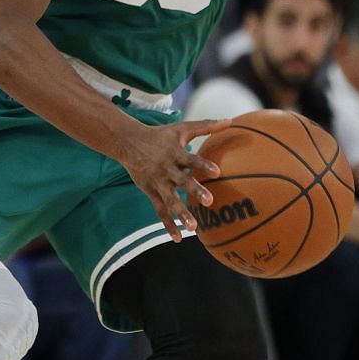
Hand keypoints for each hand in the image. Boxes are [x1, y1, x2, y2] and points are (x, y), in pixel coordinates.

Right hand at [117, 119, 227, 239]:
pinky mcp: (151, 193)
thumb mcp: (181, 128)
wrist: (128, 143)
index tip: (217, 172)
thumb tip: (230, 121)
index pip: (191, 159)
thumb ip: (206, 126)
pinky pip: (160, 212)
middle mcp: (166, 169)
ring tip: (193, 228)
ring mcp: (158, 183)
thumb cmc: (160, 136)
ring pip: (169, 200)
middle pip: (181, 181)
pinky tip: (178, 238)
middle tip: (209, 201)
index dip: (203, 165)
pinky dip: (168, 225)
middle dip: (194, 191)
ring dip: (181, 214)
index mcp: (175, 154)